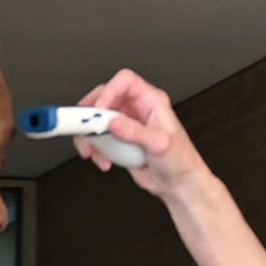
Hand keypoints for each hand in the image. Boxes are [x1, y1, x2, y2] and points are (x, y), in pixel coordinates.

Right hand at [75, 69, 206, 194]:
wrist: (178, 183)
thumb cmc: (180, 160)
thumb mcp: (159, 144)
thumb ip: (135, 132)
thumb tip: (113, 123)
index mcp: (151, 101)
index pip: (125, 82)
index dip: (109, 92)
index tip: (99, 110)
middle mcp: (137, 109)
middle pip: (105, 97)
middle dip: (91, 113)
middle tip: (86, 128)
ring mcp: (127, 124)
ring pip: (97, 118)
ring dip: (89, 136)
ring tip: (93, 151)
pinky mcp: (119, 140)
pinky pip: (98, 138)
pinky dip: (94, 150)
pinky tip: (103, 161)